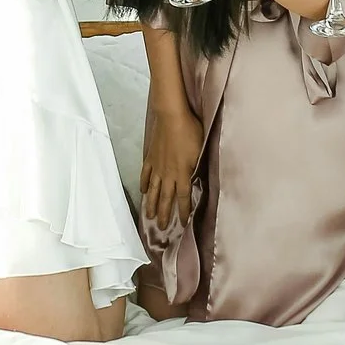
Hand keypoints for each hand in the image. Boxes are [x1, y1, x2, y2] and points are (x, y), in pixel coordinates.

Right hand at [142, 105, 201, 228]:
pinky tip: (143, 191)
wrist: (171, 116)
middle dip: (164, 214)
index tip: (182, 223)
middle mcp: (168, 174)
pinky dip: (144, 184)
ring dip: (152, 204)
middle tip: (161, 227)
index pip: (183, 198)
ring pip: (154, 190)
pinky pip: (146, 174)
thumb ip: (198, 168)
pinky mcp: (150, 157)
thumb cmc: (191, 132)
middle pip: (166, 198)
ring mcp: (157, 166)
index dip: (183, 211)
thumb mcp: (200, 152)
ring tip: (149, 216)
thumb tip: (199, 181)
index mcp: (182, 174)